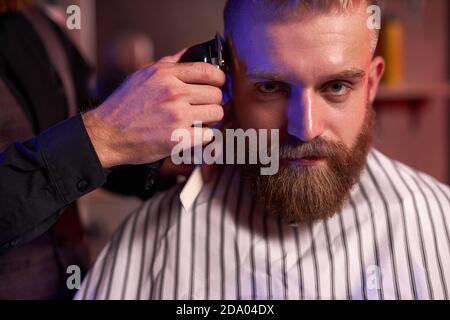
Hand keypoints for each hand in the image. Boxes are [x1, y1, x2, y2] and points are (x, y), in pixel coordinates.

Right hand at [82, 49, 225, 167]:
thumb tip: (191, 51)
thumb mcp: (143, 75)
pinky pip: (209, 135)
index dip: (218, 79)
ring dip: (209, 119)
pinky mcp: (179, 138)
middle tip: (202, 107)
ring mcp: (177, 116)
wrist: (107, 134)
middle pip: (216, 94)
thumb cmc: (124, 106)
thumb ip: (169, 64)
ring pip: (216, 114)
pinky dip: (202, 136)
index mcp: (166, 74)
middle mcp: (173, 92)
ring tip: (196, 121)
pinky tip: (191, 135)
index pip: (209, 71)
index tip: (217, 85)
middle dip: (212, 102)